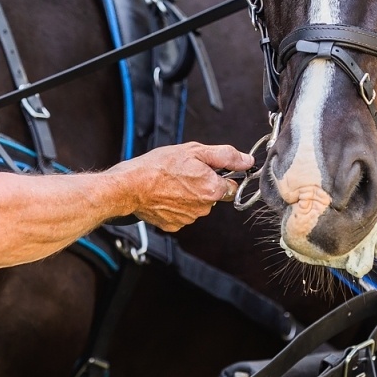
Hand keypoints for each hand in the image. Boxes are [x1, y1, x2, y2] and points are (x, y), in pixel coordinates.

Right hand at [108, 142, 254, 231]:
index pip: (231, 185)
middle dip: (203, 184)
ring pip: (197, 205)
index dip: (220, 175)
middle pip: (213, 195)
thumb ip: (226, 156)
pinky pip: (182, 213)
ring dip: (189, 194)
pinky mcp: (174, 225)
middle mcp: (204, 208)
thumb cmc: (159, 167)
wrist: (129, 186)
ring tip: (171, 182)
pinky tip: (164, 194)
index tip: (208, 169)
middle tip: (184, 172)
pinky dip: (176, 205)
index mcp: (212, 190)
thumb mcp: (195, 151)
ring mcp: (188, 219)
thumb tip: (247, 161)